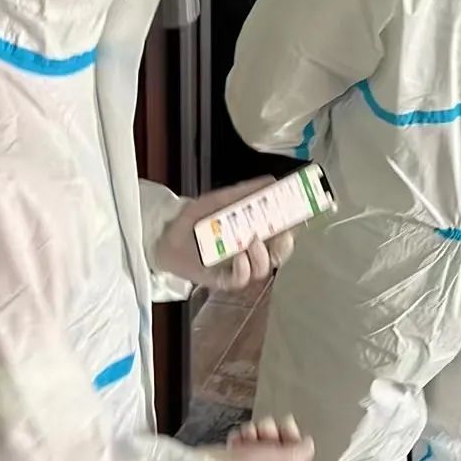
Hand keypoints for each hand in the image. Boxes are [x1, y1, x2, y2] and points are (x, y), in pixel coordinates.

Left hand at [153, 178, 296, 291]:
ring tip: (253, 241)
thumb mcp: (220, 200)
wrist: (166, 233)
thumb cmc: (195, 217)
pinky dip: (243, 269)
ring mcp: (237, 267)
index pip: (282, 235)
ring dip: (263, 256)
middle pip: (279, 256)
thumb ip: (245, 191)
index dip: (292, 230)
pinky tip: (239, 256)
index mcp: (255, 232)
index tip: (295, 219)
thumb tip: (272, 180)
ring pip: (263, 270)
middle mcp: (250, 252)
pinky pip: (240, 280)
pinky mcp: (222, 280)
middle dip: (284, 246)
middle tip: (281, 234)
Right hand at [201, 415, 314, 460]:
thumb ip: (304, 450)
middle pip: (276, 440)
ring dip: (254, 431)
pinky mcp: (232, 460)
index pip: (294, 449)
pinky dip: (240, 436)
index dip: (291, 433)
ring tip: (249, 437)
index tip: (286, 425)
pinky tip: (238, 440)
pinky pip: (241, 438)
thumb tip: (308, 443)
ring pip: (259, 436)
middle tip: (264, 434)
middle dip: (270, 431)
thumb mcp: (290, 459)